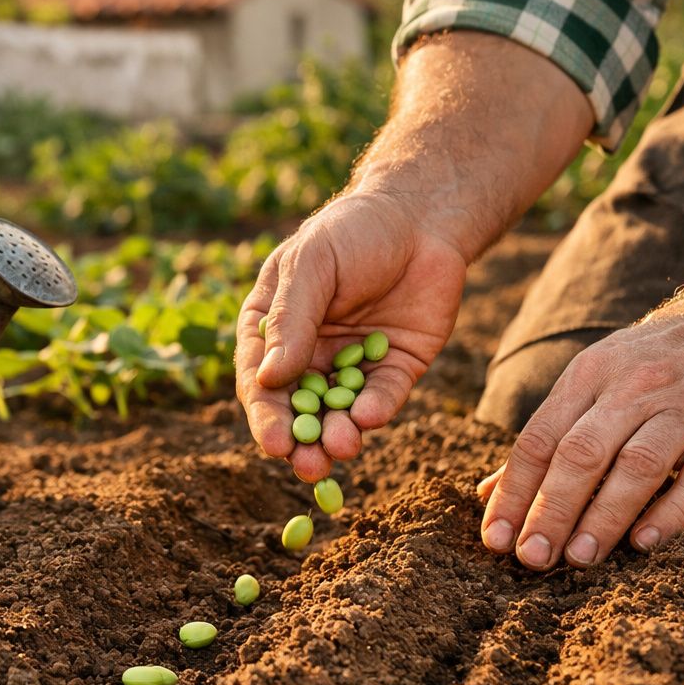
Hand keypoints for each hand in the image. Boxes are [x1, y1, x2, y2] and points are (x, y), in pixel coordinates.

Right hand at [237, 192, 467, 479]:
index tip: (274, 444)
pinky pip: (382, 397)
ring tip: (342, 448)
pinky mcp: (394, 369)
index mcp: (273, 328)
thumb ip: (293, 320)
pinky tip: (370, 417)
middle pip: (298, 408)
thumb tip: (270, 380)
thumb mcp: (313, 265)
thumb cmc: (354, 231)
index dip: (265, 415)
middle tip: (308, 467)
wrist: (422, 218)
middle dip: (301, 440)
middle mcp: (308, 353)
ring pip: (339, 411)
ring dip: (338, 434)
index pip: (261, 380)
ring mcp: (351, 364)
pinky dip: (375, 410)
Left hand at [477, 297, 683, 567]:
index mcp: (592, 374)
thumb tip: (488, 495)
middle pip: (583, 452)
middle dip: (552, 509)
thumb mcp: (597, 378)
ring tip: (580, 558)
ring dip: (605, 516)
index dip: (515, 492)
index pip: (540, 438)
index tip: (496, 539)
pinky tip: (644, 541)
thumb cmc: (656, 362)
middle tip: (533, 558)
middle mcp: (637, 386)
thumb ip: (548, 436)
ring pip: (639, 465)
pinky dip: (672, 511)